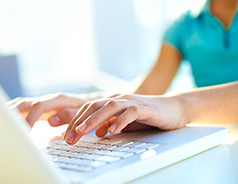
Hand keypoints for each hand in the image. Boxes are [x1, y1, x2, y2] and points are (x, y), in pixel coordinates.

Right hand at [7, 93, 85, 126]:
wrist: (90, 104)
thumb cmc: (86, 110)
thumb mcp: (81, 113)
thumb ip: (68, 116)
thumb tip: (51, 121)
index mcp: (57, 100)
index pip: (39, 107)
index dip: (30, 119)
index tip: (24, 133)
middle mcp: (47, 99)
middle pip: (25, 103)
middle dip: (12, 114)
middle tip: (2, 127)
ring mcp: (41, 103)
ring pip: (20, 105)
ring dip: (8, 112)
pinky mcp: (38, 108)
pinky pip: (21, 109)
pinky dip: (11, 114)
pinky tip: (3, 120)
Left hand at [64, 94, 187, 144]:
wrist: (172, 109)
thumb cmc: (147, 115)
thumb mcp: (124, 121)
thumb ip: (111, 124)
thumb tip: (97, 133)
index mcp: (111, 101)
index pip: (88, 109)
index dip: (74, 121)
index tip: (65, 135)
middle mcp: (118, 99)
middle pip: (94, 107)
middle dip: (79, 122)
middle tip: (68, 137)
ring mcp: (131, 102)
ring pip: (109, 107)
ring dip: (94, 119)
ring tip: (83, 131)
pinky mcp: (145, 108)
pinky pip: (130, 113)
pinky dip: (120, 121)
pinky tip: (112, 131)